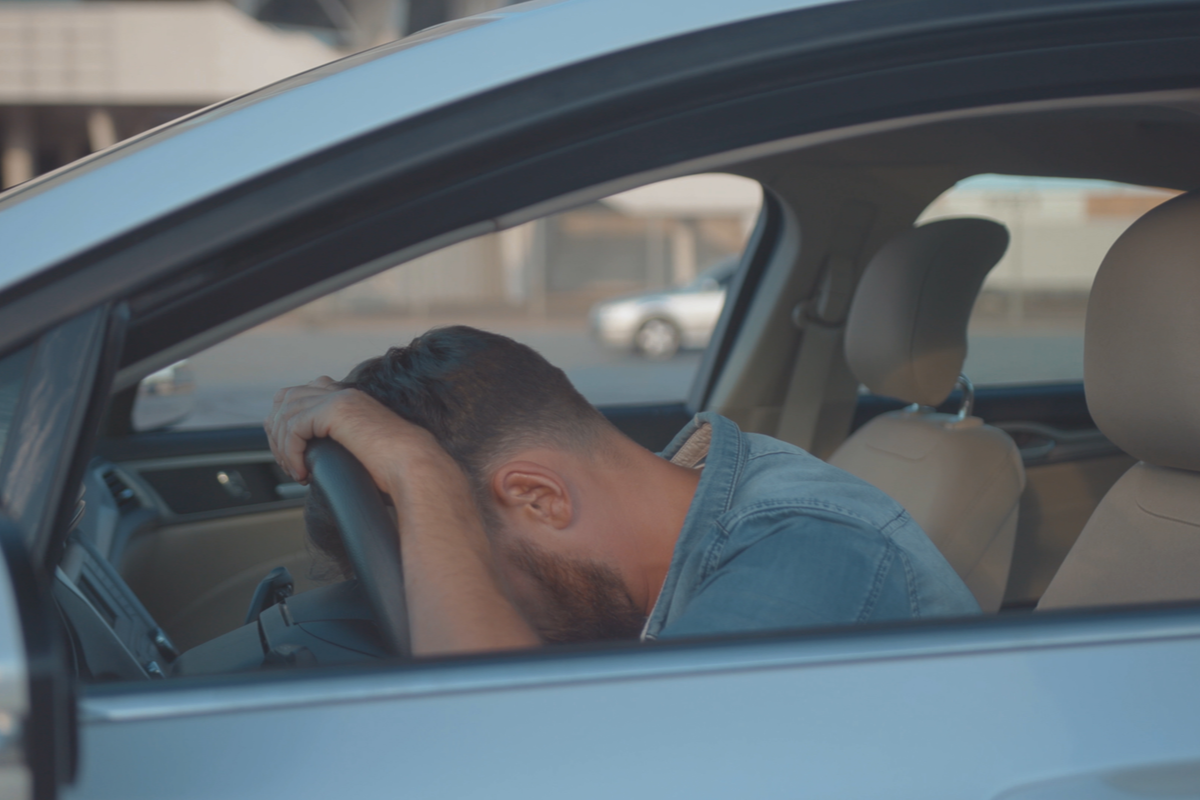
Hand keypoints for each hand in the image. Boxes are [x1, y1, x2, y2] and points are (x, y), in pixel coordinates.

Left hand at [264, 377, 445, 492]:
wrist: (415, 467)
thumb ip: (337, 442)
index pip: (298, 394)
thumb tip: (310, 459)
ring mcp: (339, 398)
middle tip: (289, 466)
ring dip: (283, 448)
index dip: (284, 423)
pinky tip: (303, 473)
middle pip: (285, 400)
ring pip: (286, 414)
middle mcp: (342, 393)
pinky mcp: (336, 410)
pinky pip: (295, 428)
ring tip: (296, 473)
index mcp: (349, 398)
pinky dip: (292, 454)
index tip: (290, 456)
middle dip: (277, 434)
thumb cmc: (395, 469)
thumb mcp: (358, 450)